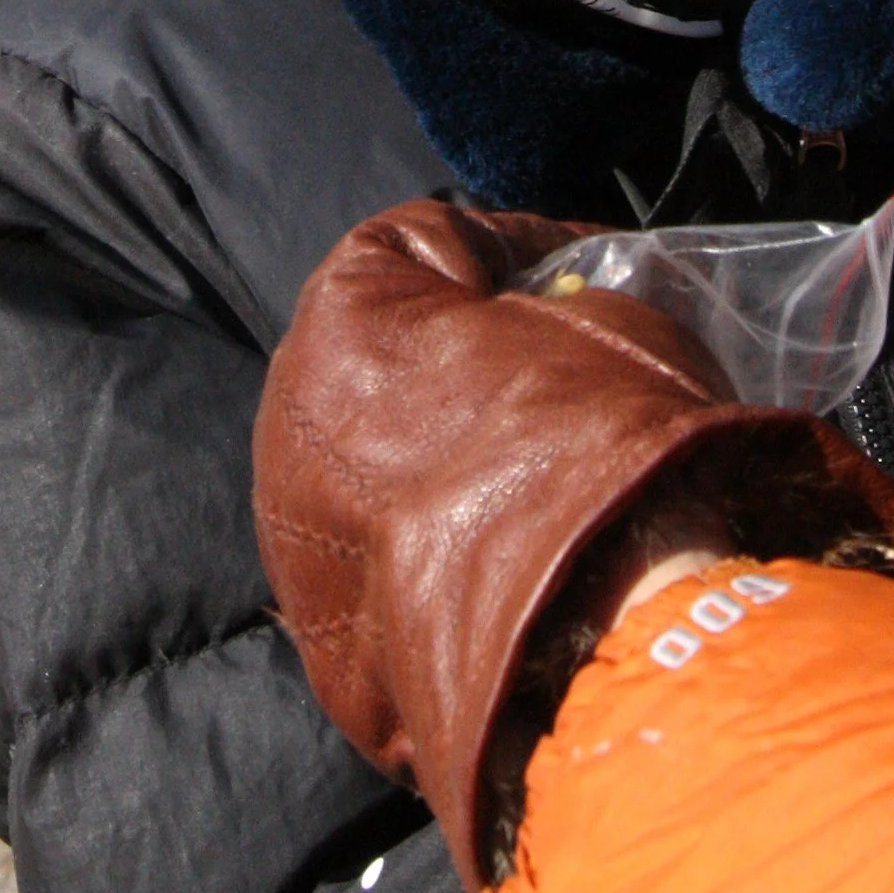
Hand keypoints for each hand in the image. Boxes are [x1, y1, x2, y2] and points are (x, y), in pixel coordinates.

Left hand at [253, 197, 893, 890]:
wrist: (600, 625)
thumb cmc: (602, 438)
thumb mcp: (608, 319)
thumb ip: (554, 305)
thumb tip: (550, 317)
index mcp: (339, 322)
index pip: (416, 243)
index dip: (506, 248)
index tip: (569, 274)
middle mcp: (286, 427)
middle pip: (371, 362)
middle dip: (454, 357)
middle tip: (547, 368)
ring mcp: (294, 547)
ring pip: (363, 476)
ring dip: (432, 464)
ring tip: (528, 477)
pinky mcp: (324, 648)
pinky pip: (379, 577)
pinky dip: (431, 561)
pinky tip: (508, 563)